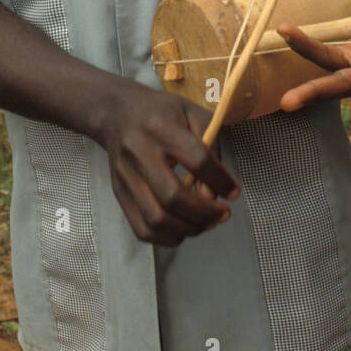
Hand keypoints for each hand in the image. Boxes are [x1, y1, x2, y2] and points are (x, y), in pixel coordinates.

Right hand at [97, 85, 239, 246]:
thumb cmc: (161, 113)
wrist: (117, 112)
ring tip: (206, 224)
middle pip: (172, 196)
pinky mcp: (119, 192)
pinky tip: (183, 229)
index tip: (234, 192)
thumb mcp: (192, 113)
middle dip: (204, 213)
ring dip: (188, 229)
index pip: (197, 160)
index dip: (220, 181)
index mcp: (160, 127)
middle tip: (222, 215)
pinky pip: (141, 228)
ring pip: (156, 218)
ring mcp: (125, 175)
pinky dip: (167, 237)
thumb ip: (210, 147)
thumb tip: (215, 193)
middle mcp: (138, 152)